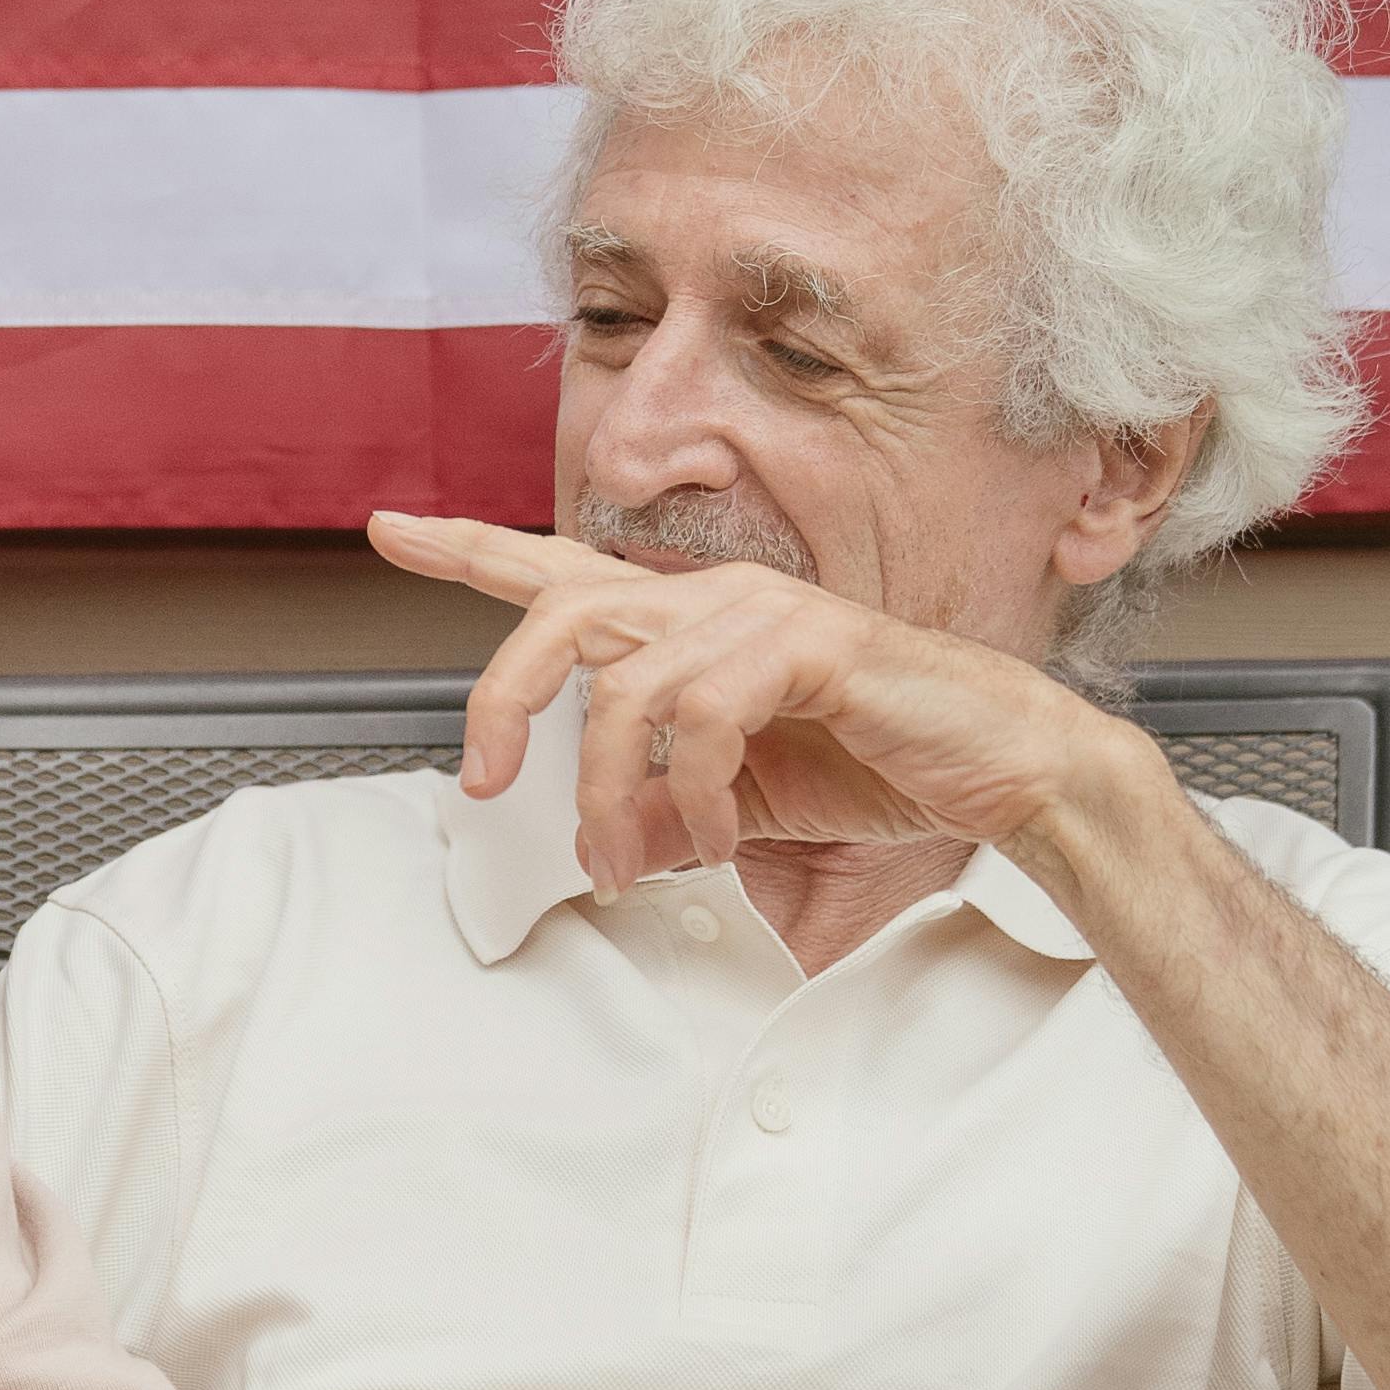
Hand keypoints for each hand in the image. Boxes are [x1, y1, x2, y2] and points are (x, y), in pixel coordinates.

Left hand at [366, 513, 1144, 898]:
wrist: (1001, 771)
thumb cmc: (881, 768)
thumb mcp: (744, 799)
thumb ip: (666, 806)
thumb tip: (609, 844)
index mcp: (689, 620)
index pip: (557, 569)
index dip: (466, 548)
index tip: (388, 528)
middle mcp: (714, 595)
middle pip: (559, 614)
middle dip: (502, 701)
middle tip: (486, 784)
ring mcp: (761, 612)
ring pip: (624, 690)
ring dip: (612, 794)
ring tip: (632, 861)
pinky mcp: (810, 644)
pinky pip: (705, 716)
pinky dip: (697, 792)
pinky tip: (725, 835)